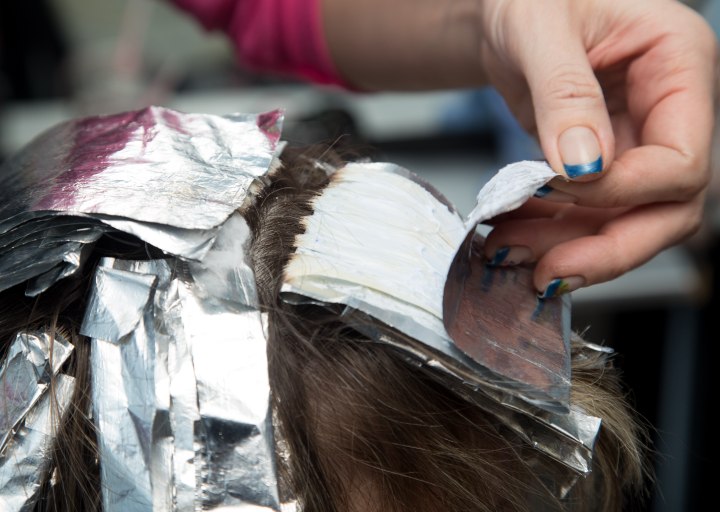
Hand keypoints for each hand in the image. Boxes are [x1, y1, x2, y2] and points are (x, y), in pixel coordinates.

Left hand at [477, 0, 716, 295]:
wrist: (508, 9)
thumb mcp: (540, 27)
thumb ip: (566, 94)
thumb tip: (584, 168)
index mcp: (680, 65)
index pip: (682, 160)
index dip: (622, 191)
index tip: (555, 189)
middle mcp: (671, 111)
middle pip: (669, 208)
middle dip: (609, 247)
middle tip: (548, 271)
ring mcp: (639, 142)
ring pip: (629, 222)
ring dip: (572, 249)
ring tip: (510, 253)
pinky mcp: (605, 164)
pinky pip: (591, 214)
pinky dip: (554, 233)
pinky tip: (514, 235)